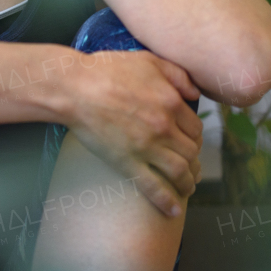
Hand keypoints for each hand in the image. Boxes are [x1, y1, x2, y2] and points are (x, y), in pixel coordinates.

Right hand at [61, 48, 202, 217]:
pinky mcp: (127, 162)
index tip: (189, 142)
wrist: (74, 88)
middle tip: (191, 167)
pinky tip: (173, 210)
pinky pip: (153, 187)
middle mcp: (164, 127)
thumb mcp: (148, 60)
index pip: (195, 128)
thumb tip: (196, 93)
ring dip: (188, 183)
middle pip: (191, 152)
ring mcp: (146, 147)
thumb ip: (177, 75)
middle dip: (194, 161)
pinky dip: (167, 201)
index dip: (195, 137)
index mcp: (171, 102)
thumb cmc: (107, 70)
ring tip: (187, 187)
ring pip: (179, 172)